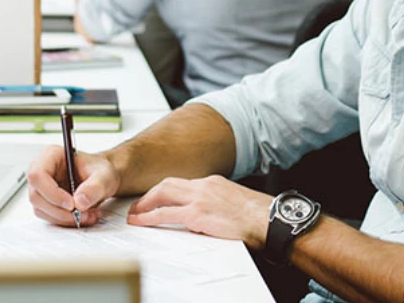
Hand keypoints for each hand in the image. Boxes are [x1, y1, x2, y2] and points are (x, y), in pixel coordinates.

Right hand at [27, 145, 121, 226]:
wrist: (102, 179)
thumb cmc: (100, 170)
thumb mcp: (104, 175)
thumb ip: (94, 187)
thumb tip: (80, 202)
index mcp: (51, 155)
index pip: (38, 175)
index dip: (51, 192)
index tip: (71, 204)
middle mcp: (42, 171)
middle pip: (36, 196)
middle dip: (60, 211)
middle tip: (83, 214)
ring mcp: (42, 188)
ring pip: (42, 209)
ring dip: (65, 218)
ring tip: (89, 215)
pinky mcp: (45, 202)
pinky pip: (49, 217)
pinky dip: (66, 221)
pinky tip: (84, 216)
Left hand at [126, 175, 273, 248]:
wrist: (269, 219)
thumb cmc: (257, 216)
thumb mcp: (233, 203)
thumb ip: (215, 205)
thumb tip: (203, 219)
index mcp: (212, 182)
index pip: (182, 183)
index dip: (165, 190)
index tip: (156, 197)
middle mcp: (204, 186)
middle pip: (168, 183)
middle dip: (150, 194)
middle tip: (138, 205)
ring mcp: (200, 199)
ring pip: (163, 194)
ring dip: (145, 204)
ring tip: (134, 214)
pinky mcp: (198, 214)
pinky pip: (166, 213)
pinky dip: (149, 216)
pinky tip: (141, 221)